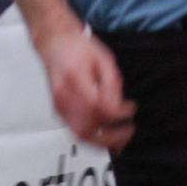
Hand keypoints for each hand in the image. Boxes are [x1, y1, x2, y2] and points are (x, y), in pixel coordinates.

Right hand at [36, 28, 135, 151]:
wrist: (55, 42)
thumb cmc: (78, 47)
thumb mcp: (103, 58)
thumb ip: (112, 83)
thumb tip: (119, 105)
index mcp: (76, 78)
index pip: (99, 107)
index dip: (119, 113)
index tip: (131, 109)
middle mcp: (64, 95)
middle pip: (86, 129)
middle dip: (111, 137)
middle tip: (128, 131)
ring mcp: (59, 105)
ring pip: (80, 134)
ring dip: (102, 142)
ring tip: (119, 141)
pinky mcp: (59, 110)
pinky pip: (75, 130)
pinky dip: (93, 137)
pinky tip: (105, 134)